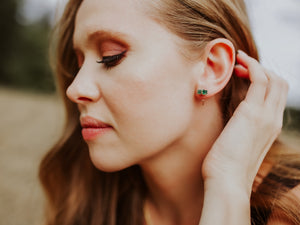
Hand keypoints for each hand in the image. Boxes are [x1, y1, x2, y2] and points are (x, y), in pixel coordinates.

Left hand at [201, 50, 288, 195]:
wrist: (227, 182)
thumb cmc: (226, 167)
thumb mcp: (237, 145)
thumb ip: (239, 130)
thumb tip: (231, 120)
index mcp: (270, 128)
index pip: (276, 96)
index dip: (263, 80)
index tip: (242, 75)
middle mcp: (273, 120)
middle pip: (280, 84)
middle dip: (262, 69)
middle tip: (240, 67)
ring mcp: (266, 116)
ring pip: (273, 78)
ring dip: (256, 65)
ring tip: (238, 61)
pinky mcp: (253, 112)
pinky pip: (260, 79)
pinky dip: (251, 66)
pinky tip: (237, 64)